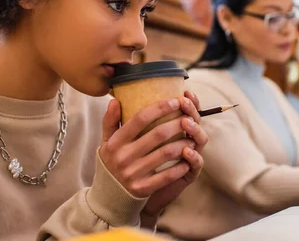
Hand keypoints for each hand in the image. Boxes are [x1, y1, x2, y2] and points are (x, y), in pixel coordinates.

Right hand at [99, 91, 207, 225]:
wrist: (107, 198)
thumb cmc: (111, 164)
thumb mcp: (106, 143)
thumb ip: (110, 121)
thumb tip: (115, 100)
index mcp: (115, 142)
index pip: (140, 118)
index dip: (160, 108)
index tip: (176, 100)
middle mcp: (124, 157)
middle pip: (157, 134)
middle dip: (177, 123)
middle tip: (189, 117)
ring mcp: (133, 174)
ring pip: (166, 153)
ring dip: (183, 143)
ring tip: (192, 137)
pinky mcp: (143, 189)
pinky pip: (167, 175)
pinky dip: (180, 165)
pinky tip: (188, 158)